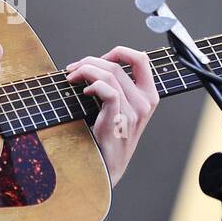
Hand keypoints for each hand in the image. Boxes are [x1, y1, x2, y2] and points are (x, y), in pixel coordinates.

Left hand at [63, 46, 158, 186]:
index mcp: (149, 96)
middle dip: (90, 61)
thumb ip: (117, 88)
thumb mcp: (120, 110)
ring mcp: (134, 111)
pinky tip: (84, 92)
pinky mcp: (120, 118)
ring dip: (85, 70)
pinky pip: (107, 89)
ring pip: (110, 74)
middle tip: (73, 69)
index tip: (100, 58)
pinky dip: (93, 84)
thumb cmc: (109, 138)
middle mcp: (145, 101)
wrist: (107, 168)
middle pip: (117, 65)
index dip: (119, 52)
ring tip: (72, 77)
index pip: (141, 59)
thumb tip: (92, 65)